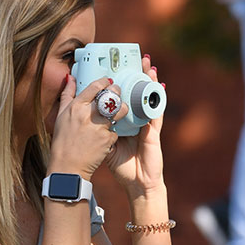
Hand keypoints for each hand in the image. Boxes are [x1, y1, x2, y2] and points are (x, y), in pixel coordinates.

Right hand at [50, 76, 117, 177]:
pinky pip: (116, 130)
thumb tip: (70, 78)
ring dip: (122, 109)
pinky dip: (114, 131)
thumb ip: (67, 95)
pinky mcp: (107, 139)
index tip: (109, 81)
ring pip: (119, 110)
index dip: (105, 81)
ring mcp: (99, 127)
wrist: (68, 167)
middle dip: (117, 92)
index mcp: (76, 107)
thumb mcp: (61, 116)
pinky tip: (109, 133)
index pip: (95, 86)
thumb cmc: (63, 141)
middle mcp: (88, 115)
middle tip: (118, 94)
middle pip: (111, 95)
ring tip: (119, 111)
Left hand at [108, 56, 164, 194]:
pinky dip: (158, 98)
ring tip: (149, 65)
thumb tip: (84, 120)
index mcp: (125, 123)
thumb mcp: (107, 147)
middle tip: (135, 59)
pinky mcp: (154, 132)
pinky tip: (160, 85)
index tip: (116, 69)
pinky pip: (156, 111)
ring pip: (148, 99)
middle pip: (137, 95)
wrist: (138, 185)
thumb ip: (99, 133)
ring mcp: (147, 125)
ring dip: (150, 81)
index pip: (123, 100)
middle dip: (137, 77)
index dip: (121, 85)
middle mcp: (136, 121)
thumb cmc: (124, 168)